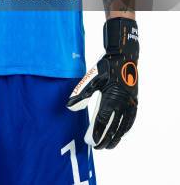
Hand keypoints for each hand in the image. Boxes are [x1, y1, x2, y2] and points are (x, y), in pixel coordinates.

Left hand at [66, 17, 138, 148]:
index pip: (103, 121)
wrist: (124, 56)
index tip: (91, 142)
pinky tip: (121, 133)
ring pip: (124, 126)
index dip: (97, 133)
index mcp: (111, 98)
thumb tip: (69, 107)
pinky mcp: (134, 101)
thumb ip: (81, 94)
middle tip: (98, 147)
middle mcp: (123, 104)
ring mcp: (130, 103)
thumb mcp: (92, 78)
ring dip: (117, 137)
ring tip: (109, 145)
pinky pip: (130, 120)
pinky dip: (125, 129)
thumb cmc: (106, 66)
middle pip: (114, 128)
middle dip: (106, 139)